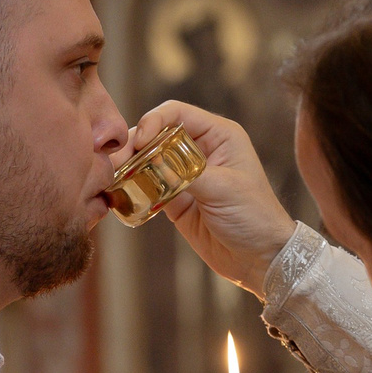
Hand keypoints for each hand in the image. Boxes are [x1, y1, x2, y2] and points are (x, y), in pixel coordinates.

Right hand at [129, 101, 296, 297]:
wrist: (260, 258)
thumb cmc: (254, 216)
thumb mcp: (224, 189)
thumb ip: (186, 174)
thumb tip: (150, 164)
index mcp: (218, 135)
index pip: (176, 114)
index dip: (153, 121)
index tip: (139, 141)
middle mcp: (199, 150)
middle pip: (156, 135)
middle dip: (133, 146)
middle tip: (114, 163)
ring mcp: (185, 175)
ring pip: (147, 161)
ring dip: (129, 167)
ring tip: (111, 178)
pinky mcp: (175, 199)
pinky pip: (147, 187)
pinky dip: (133, 188)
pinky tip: (119, 194)